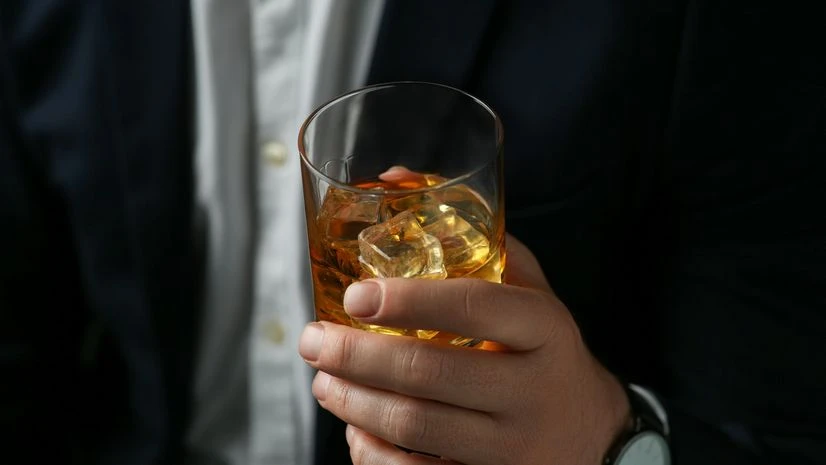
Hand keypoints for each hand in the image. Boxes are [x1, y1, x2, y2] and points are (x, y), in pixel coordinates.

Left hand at [299, 236, 630, 464]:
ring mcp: (513, 445)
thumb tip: (397, 179)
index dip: (410, 300)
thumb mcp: (532, 290)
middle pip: (429, 372)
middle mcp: (533, 389)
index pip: (475, 306)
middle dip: (356, 356)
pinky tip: (355, 431)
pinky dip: (374, 454)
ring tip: (323, 379)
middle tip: (313, 340)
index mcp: (545, 328)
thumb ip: (477, 238)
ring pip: (415, 425)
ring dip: (353, 401)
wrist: (590, 432)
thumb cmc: (544, 348)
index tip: (355, 296)